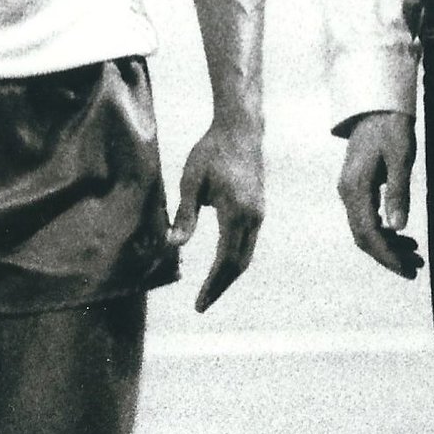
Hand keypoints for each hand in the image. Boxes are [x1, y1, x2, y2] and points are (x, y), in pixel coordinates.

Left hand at [170, 117, 263, 311]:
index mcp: (236, 213)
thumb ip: (185, 215)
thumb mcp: (191, 181)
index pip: (224, 261)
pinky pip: (248, 243)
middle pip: (239, 264)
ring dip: (228, 275)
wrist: (241, 129)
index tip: (199, 304)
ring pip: (246, 256)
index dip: (212, 285)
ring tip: (210, 290)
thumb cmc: (211, 152)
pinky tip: (221, 265)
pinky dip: (234, 260)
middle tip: (202, 305)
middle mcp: (252, 218)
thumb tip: (174, 246)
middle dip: (220, 287)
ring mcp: (259, 214)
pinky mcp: (258, 209)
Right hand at [336, 110, 420, 279]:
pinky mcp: (357, 188)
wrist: (376, 105)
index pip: (368, 233)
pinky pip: (367, 218)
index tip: (406, 269)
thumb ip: (398, 193)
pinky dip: (385, 232)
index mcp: (355, 188)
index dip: (386, 255)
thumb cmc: (391, 127)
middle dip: (388, 256)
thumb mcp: (400, 158)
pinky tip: (403, 237)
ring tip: (415, 256)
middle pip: (364, 237)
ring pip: (365, 230)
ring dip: (388, 247)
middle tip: (415, 269)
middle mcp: (347, 193)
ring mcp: (350, 191)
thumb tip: (398, 228)